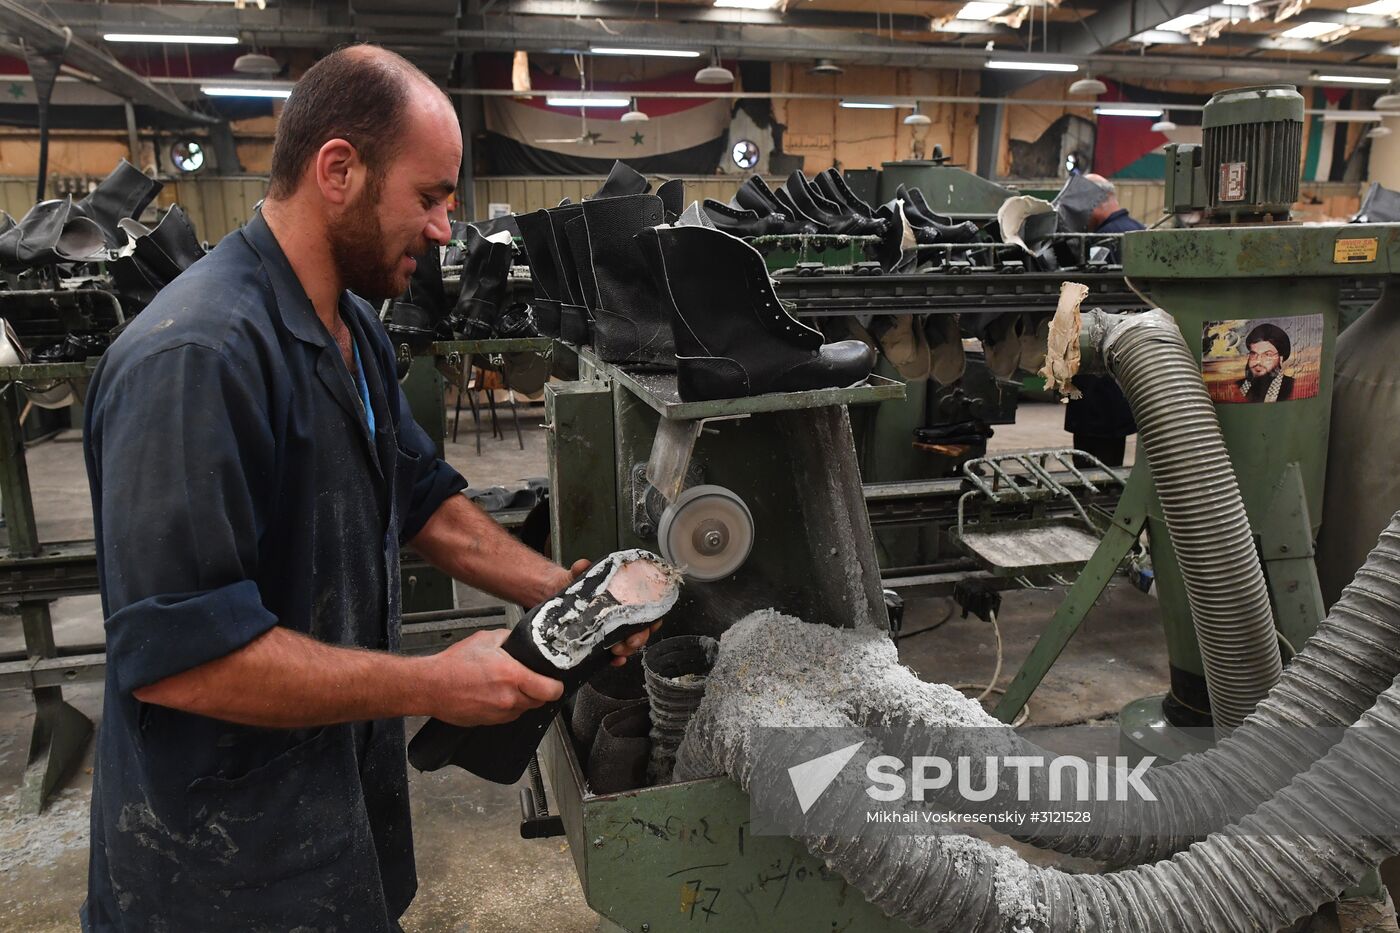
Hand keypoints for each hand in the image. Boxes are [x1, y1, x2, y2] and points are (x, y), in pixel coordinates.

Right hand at [425, 629, 562, 725]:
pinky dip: (508, 707)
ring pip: (524, 709)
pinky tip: (496, 694)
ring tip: (508, 685)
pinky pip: (508, 716)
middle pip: (540, 701)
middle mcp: (509, 698)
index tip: (554, 681)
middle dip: (539, 691)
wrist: (431, 686)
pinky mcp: (489, 722)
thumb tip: (520, 641)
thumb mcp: (486, 639)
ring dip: (523, 699)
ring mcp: (499, 713)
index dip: (556, 685)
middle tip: (531, 679)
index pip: (551, 690)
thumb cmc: (453, 665)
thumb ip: (508, 639)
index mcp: (512, 676)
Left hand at [537, 558, 660, 665]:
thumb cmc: (573, 585)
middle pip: (641, 629)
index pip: (647, 608)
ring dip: (628, 649)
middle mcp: (620, 615)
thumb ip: (581, 570)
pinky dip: (617, 660)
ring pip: (630, 644)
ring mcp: (611, 630)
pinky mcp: (600, 643)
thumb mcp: (577, 576)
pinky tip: (613, 660)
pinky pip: (614, 655)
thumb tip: (582, 565)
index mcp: (622, 598)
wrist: (554, 595)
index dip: (654, 616)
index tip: (652, 622)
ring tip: (617, 650)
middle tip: (629, 640)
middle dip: (639, 638)